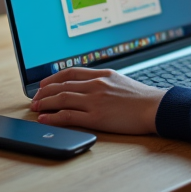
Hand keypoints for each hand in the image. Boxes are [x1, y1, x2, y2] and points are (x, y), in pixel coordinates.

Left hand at [31, 68, 165, 134]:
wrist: (155, 107)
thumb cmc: (142, 98)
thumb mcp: (121, 81)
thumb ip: (104, 81)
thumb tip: (89, 86)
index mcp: (102, 74)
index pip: (70, 73)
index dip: (53, 78)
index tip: (44, 84)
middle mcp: (96, 85)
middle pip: (62, 85)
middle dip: (45, 92)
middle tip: (35, 99)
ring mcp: (95, 100)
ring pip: (62, 99)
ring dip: (45, 103)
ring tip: (35, 108)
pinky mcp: (96, 117)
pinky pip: (68, 115)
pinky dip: (53, 117)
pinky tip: (45, 118)